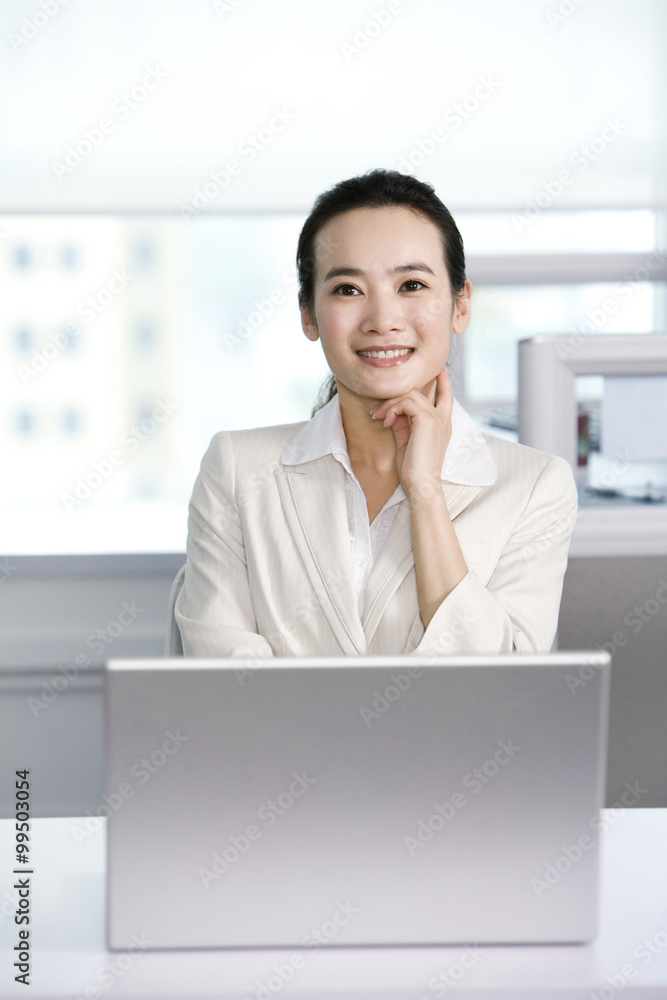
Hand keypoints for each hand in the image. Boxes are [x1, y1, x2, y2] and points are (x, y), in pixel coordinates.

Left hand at [369, 368, 453, 502]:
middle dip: (394, 398)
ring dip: (390, 404)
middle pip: (418, 392)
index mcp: (442, 425)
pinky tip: (386, 423)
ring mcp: (437, 418)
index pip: (446, 396)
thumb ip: (403, 423)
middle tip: (377, 413)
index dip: (442, 381)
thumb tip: (393, 411)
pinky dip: (392, 410)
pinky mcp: (428, 420)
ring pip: (409, 395)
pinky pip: (406, 402)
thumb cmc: (413, 470)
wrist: (420, 486)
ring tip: (380, 418)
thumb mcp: (407, 441)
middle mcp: (443, 419)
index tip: (436, 369)